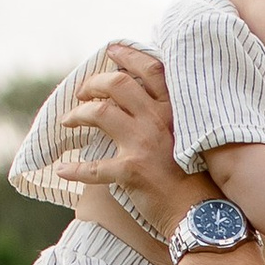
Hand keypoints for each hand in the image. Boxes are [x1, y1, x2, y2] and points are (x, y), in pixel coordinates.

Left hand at [58, 46, 182, 228]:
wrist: (202, 214)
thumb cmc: (197, 179)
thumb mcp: (191, 138)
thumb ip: (171, 118)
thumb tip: (146, 103)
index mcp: (175, 110)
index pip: (150, 69)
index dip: (129, 56)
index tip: (112, 51)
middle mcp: (158, 120)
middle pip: (117, 84)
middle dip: (93, 83)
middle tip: (82, 92)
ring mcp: (144, 144)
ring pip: (100, 113)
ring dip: (78, 114)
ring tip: (68, 121)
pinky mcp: (131, 170)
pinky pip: (94, 167)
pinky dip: (74, 169)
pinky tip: (62, 170)